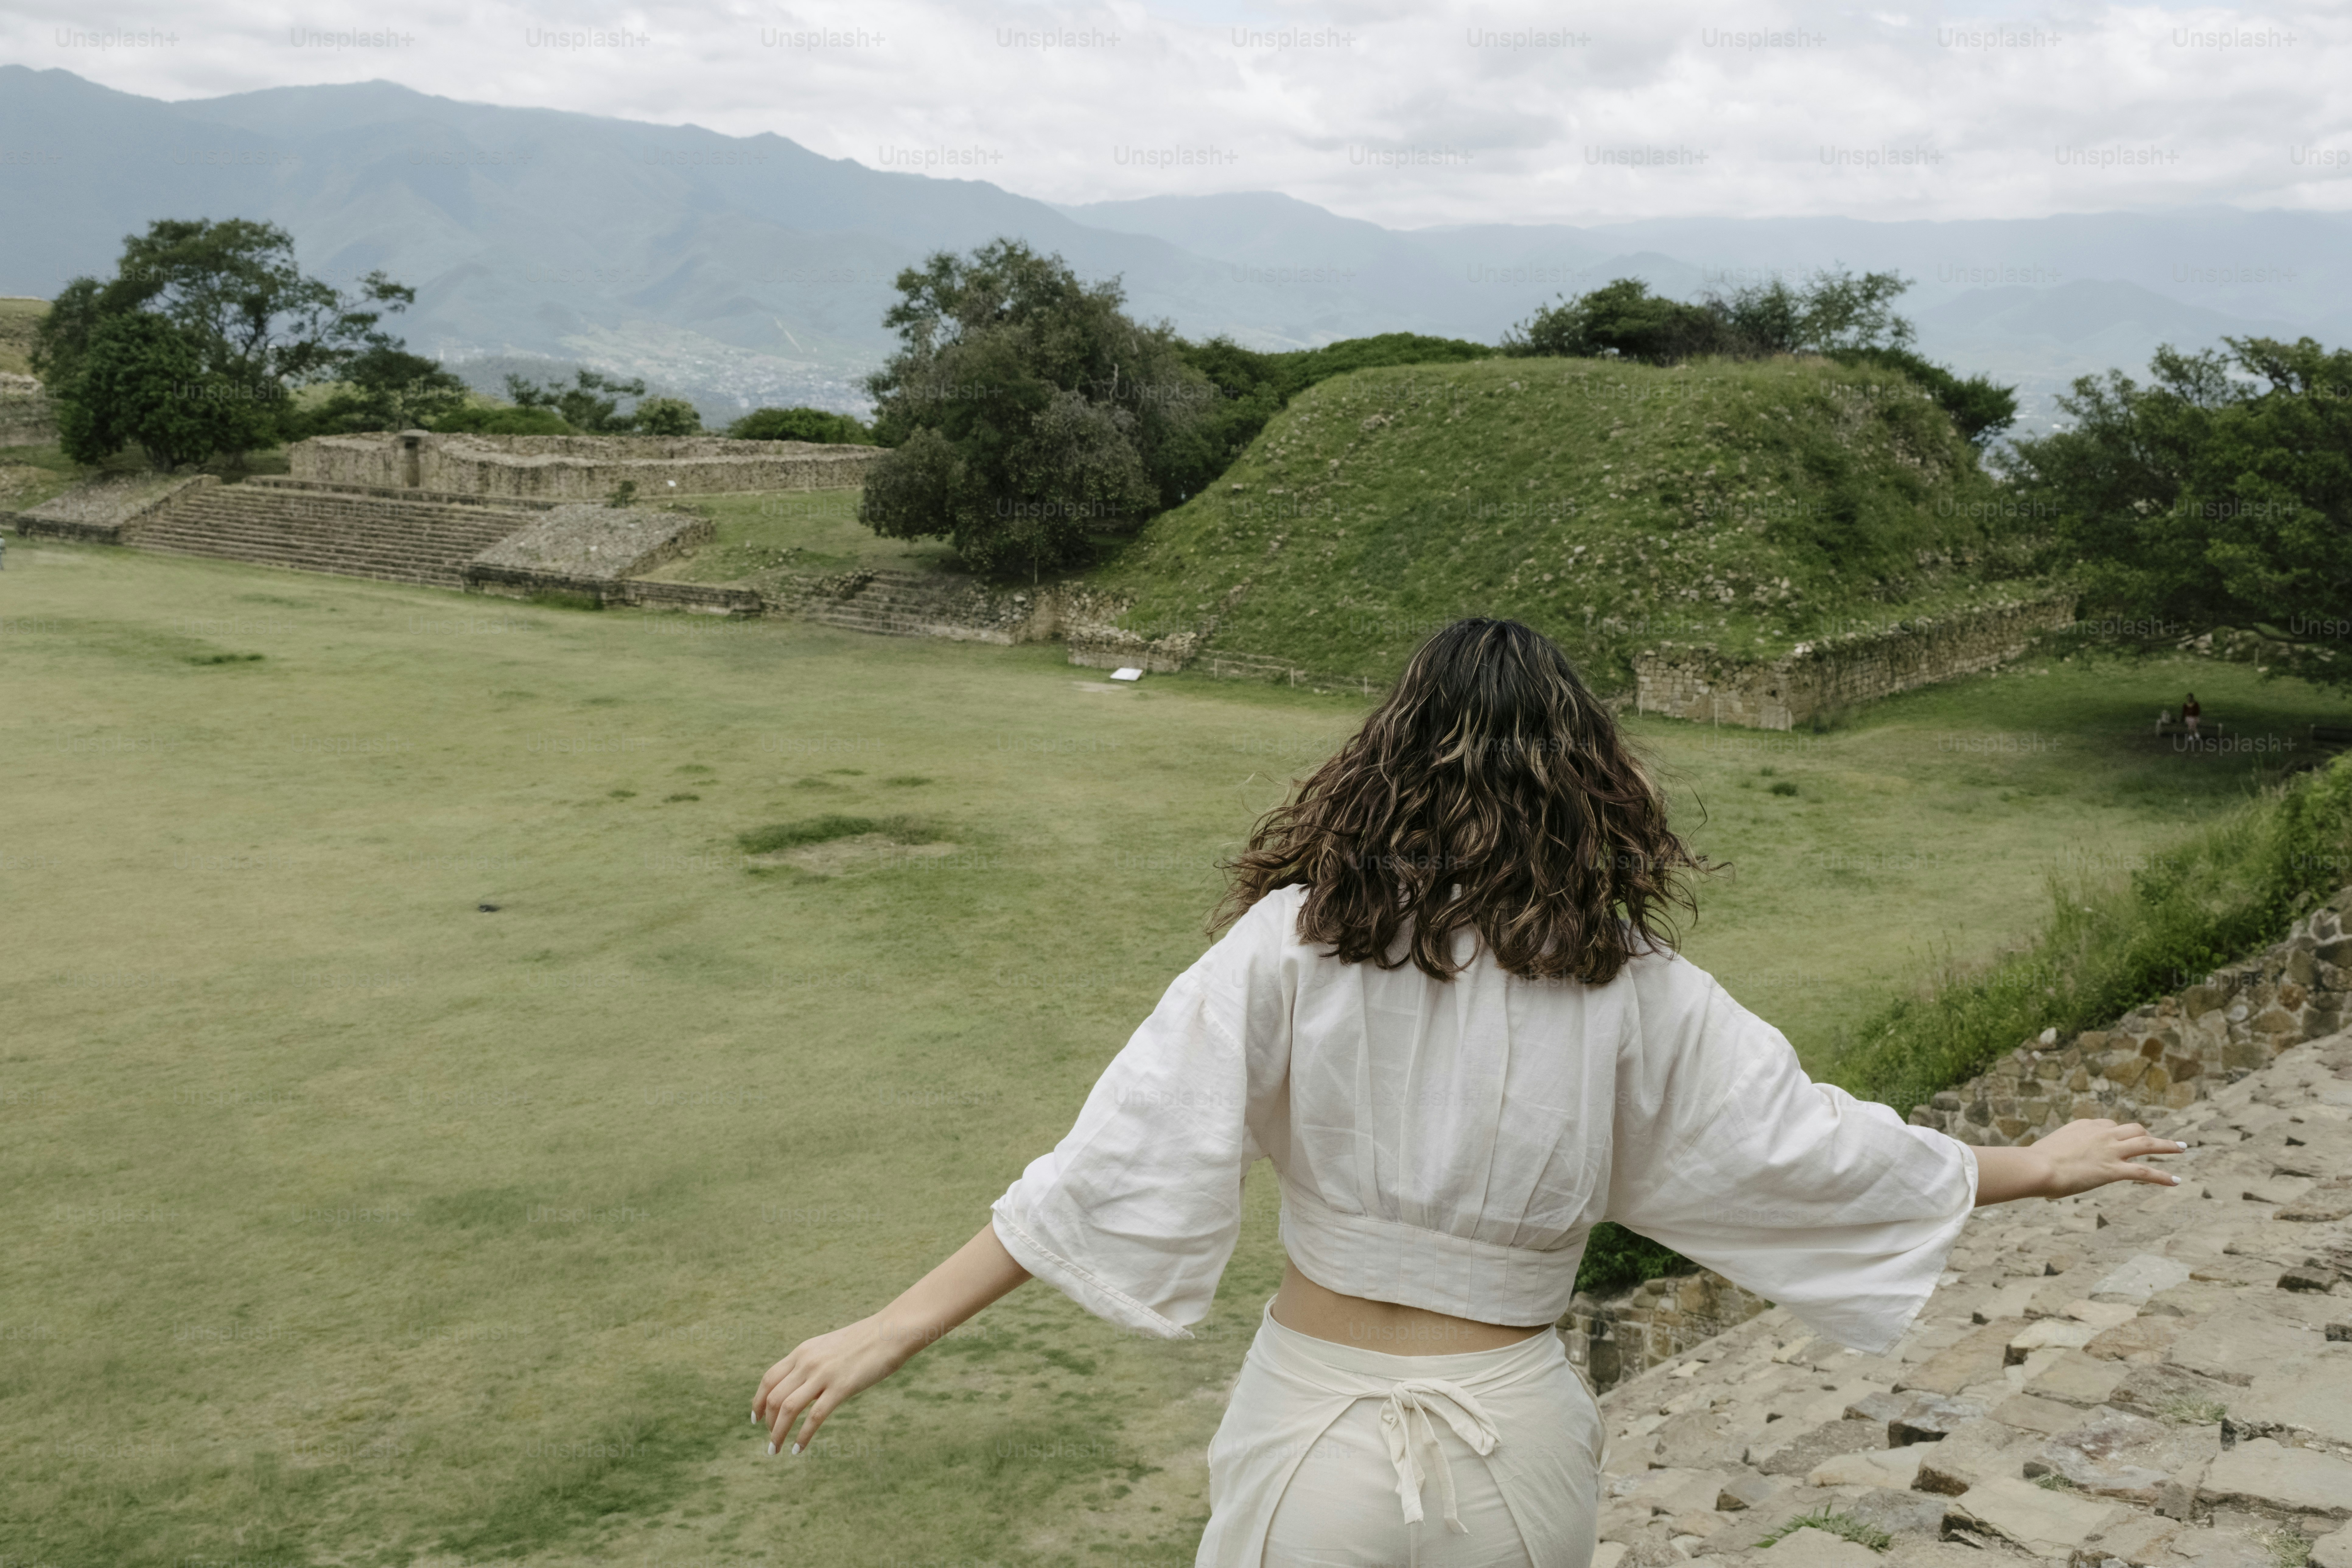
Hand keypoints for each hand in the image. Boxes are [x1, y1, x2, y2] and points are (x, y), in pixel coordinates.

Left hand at [752, 1315, 912, 1456]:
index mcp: (803, 1351)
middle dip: (767, 1423)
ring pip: (788, 1408)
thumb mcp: (829, 1348)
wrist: (890, 1332)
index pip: (769, 1379)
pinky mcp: (841, 1387)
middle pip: (774, 1397)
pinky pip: (815, 1417)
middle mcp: (807, 1362)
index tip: (756, 1419)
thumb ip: (813, 1364)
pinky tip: (799, 1448)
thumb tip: (803, 1387)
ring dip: (778, 1433)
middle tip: (770, 1441)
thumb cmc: (864, 1341)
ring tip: (776, 1449)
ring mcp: (823, 1374)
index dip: (758, 1402)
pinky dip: (803, 1436)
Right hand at [2030, 1118, 2185, 1198]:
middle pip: (2132, 1129)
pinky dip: (2162, 1176)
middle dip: (2146, 1135)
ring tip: (2182, 1148)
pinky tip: (2175, 1181)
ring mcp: (2110, 1151)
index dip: (2117, 1133)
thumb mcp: (2047, 1151)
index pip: (2107, 1125)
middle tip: (2157, 1142)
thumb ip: (2057, 1155)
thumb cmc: (2034, 1163)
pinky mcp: (2114, 1170)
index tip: (2120, 1140)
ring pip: (2146, 1144)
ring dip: (2167, 1145)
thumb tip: (2045, 1167)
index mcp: (2083, 1126)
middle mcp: (2100, 1134)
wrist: (2037, 1167)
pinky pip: (2144, 1172)